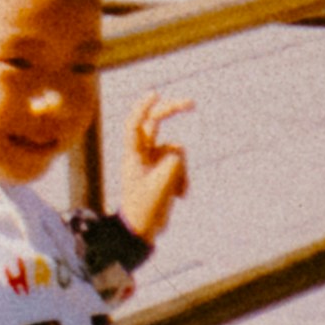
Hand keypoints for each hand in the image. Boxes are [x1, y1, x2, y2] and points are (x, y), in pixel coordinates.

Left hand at [115, 92, 194, 239]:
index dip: (143, 107)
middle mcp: (141, 153)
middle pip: (154, 124)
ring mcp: (153, 161)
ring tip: (176, 193)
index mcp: (133, 154)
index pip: (135, 124)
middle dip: (171, 111)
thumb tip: (180, 150)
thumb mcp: (162, 184)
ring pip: (175, 151)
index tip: (155, 94)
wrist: (142, 230)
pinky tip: (180, 196)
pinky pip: (180, 166)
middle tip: (192, 103)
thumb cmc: (145, 208)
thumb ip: (173, 163)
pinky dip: (183, 179)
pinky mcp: (163, 171)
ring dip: (181, 171)